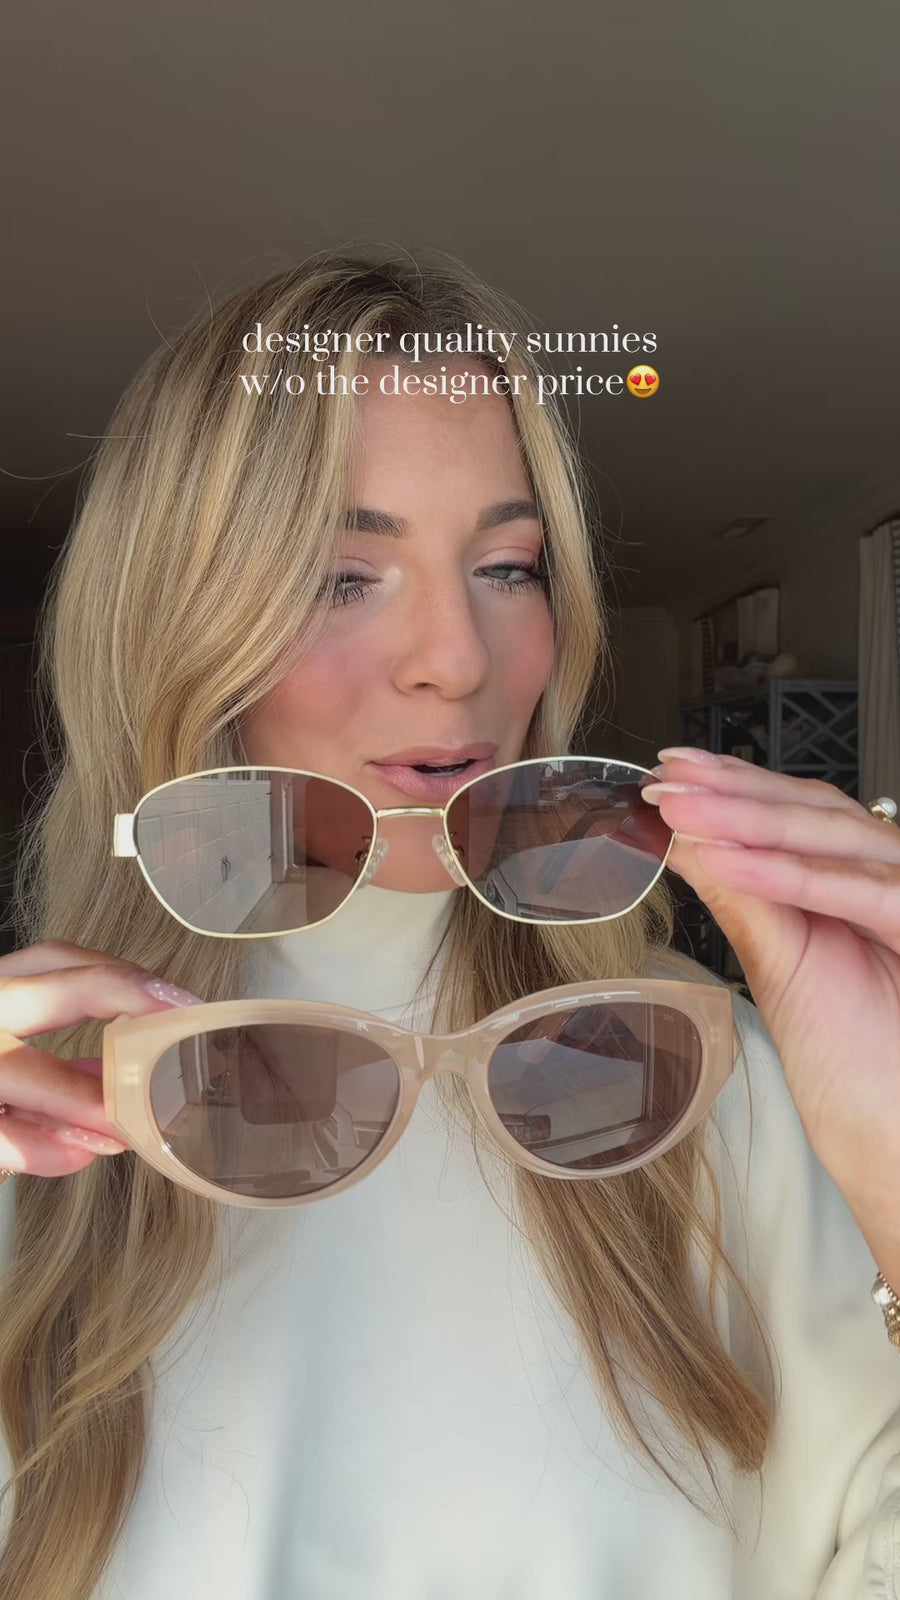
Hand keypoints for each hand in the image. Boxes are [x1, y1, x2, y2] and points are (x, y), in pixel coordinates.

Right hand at [0, 941, 202, 1177]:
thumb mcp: (12, 1068)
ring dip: (75, 1095)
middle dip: (110, 1000)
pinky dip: (34, 1147)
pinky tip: (76, 1154)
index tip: (179, 1001)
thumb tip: (125, 1084)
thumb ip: (61, 1072)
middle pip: (41, 991)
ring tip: (127, 1122)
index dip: (120, 974)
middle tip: (171, 1031)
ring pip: (13, 1068)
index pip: (53, 959)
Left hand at [641, 751, 899, 1255]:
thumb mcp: (782, 962)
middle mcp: (897, 879)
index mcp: (865, 881)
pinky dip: (789, 875)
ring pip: (836, 839)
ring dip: (750, 821)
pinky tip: (724, 861)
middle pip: (820, 811)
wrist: (896, 1136)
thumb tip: (681, 838)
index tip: (674, 768)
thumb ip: (743, 892)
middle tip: (666, 779)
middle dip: (737, 790)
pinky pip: (861, 893)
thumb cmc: (855, 1064)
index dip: (740, 782)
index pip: (803, 810)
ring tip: (679, 812)